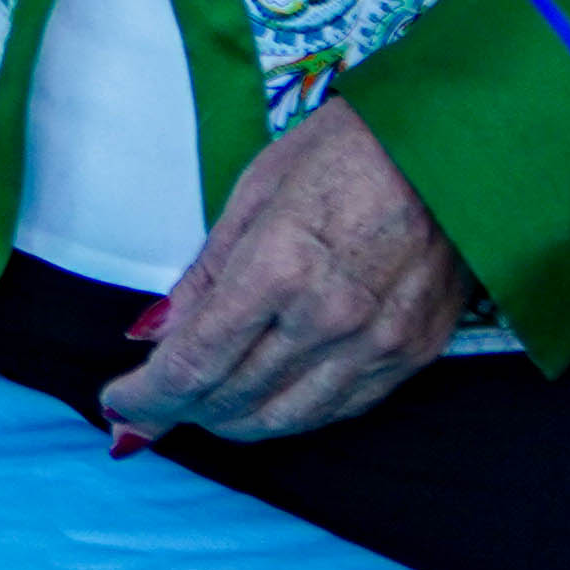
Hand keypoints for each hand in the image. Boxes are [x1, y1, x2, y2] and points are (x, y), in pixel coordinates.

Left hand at [96, 99, 461, 445]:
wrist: (450, 147)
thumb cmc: (344, 150)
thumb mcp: (255, 191)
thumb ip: (207, 273)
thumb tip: (158, 332)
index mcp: (279, 267)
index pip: (196, 362)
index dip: (149, 394)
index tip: (119, 403)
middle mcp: (328, 318)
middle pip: (235, 397)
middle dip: (183, 409)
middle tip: (155, 404)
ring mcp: (377, 344)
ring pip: (288, 418)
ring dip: (234, 422)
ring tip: (203, 409)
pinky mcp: (412, 354)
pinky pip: (340, 408)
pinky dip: (293, 413)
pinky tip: (267, 401)